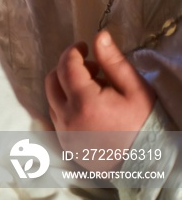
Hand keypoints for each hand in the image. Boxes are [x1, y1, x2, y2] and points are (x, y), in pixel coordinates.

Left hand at [45, 30, 155, 169]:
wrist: (147, 163)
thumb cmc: (146, 123)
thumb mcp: (135, 89)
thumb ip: (113, 61)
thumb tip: (99, 36)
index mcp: (85, 102)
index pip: (66, 66)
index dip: (72, 51)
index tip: (83, 46)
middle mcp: (67, 118)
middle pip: (52, 81)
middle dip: (67, 67)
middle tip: (92, 67)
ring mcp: (63, 133)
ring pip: (52, 99)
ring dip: (66, 87)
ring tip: (94, 88)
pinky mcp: (64, 144)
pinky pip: (57, 117)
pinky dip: (66, 105)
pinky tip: (89, 107)